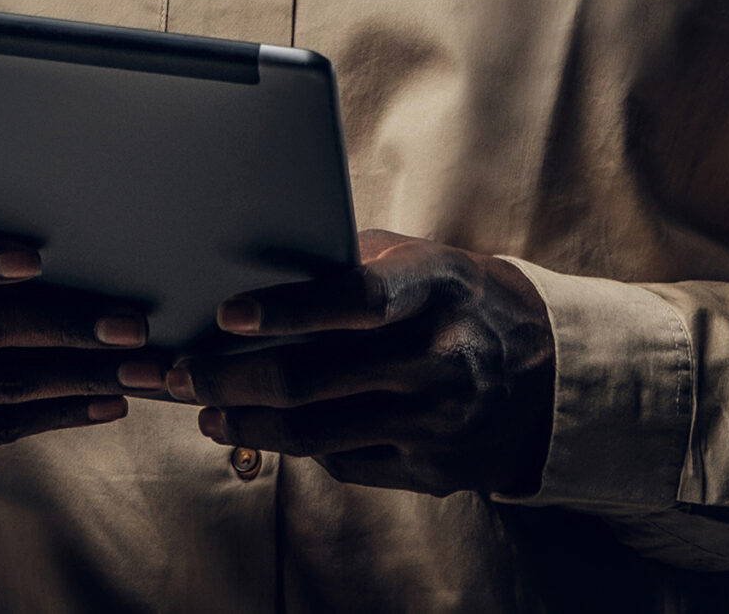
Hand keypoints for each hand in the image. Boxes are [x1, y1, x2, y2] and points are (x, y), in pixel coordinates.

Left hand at [156, 230, 555, 497]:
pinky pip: (344, 463)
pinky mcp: (435, 471)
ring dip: (247, 423)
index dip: (288, 309)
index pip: (355, 300)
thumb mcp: (423, 260)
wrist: (549, 372)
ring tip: (204, 409)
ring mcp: (438, 423)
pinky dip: (294, 447)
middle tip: (180, 375)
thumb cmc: (459, 299)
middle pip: (315, 380)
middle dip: (232, 379)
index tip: (226, 314)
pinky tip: (259, 428)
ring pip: (317, 434)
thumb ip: (352, 260)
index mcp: (436, 290)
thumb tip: (261, 258)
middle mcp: (440, 359)